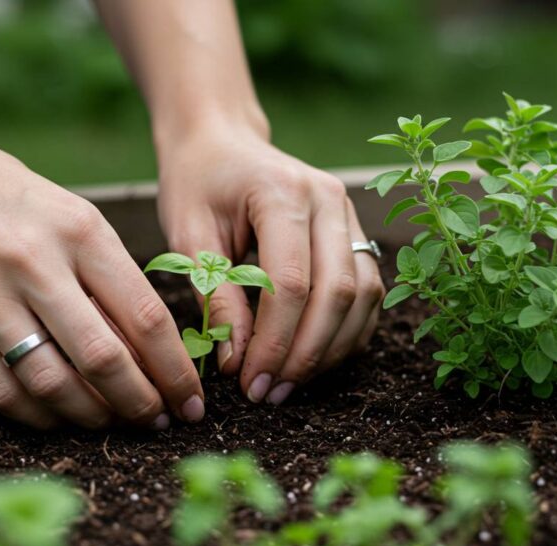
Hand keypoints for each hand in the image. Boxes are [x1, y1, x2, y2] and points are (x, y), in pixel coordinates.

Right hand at [0, 124, 204, 429]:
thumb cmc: (4, 195)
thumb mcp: (70, 213)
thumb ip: (110, 274)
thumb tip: (151, 350)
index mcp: (78, 230)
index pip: (144, 317)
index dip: (174, 370)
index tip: (189, 400)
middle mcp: (32, 263)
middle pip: (103, 358)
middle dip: (140, 403)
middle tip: (156, 421)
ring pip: (51, 383)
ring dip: (91, 415)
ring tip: (110, 421)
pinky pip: (0, 389)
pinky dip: (36, 414)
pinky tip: (58, 416)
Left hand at [156, 129, 384, 404]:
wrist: (221, 142)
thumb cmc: (197, 185)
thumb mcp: (188, 236)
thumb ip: (216, 296)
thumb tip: (239, 360)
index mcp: (282, 193)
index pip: (291, 282)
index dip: (274, 341)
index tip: (250, 381)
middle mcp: (329, 199)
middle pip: (337, 292)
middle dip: (305, 353)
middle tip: (271, 392)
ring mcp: (350, 213)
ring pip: (362, 296)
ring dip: (331, 349)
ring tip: (290, 384)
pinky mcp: (356, 232)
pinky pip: (368, 292)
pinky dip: (347, 332)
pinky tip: (314, 359)